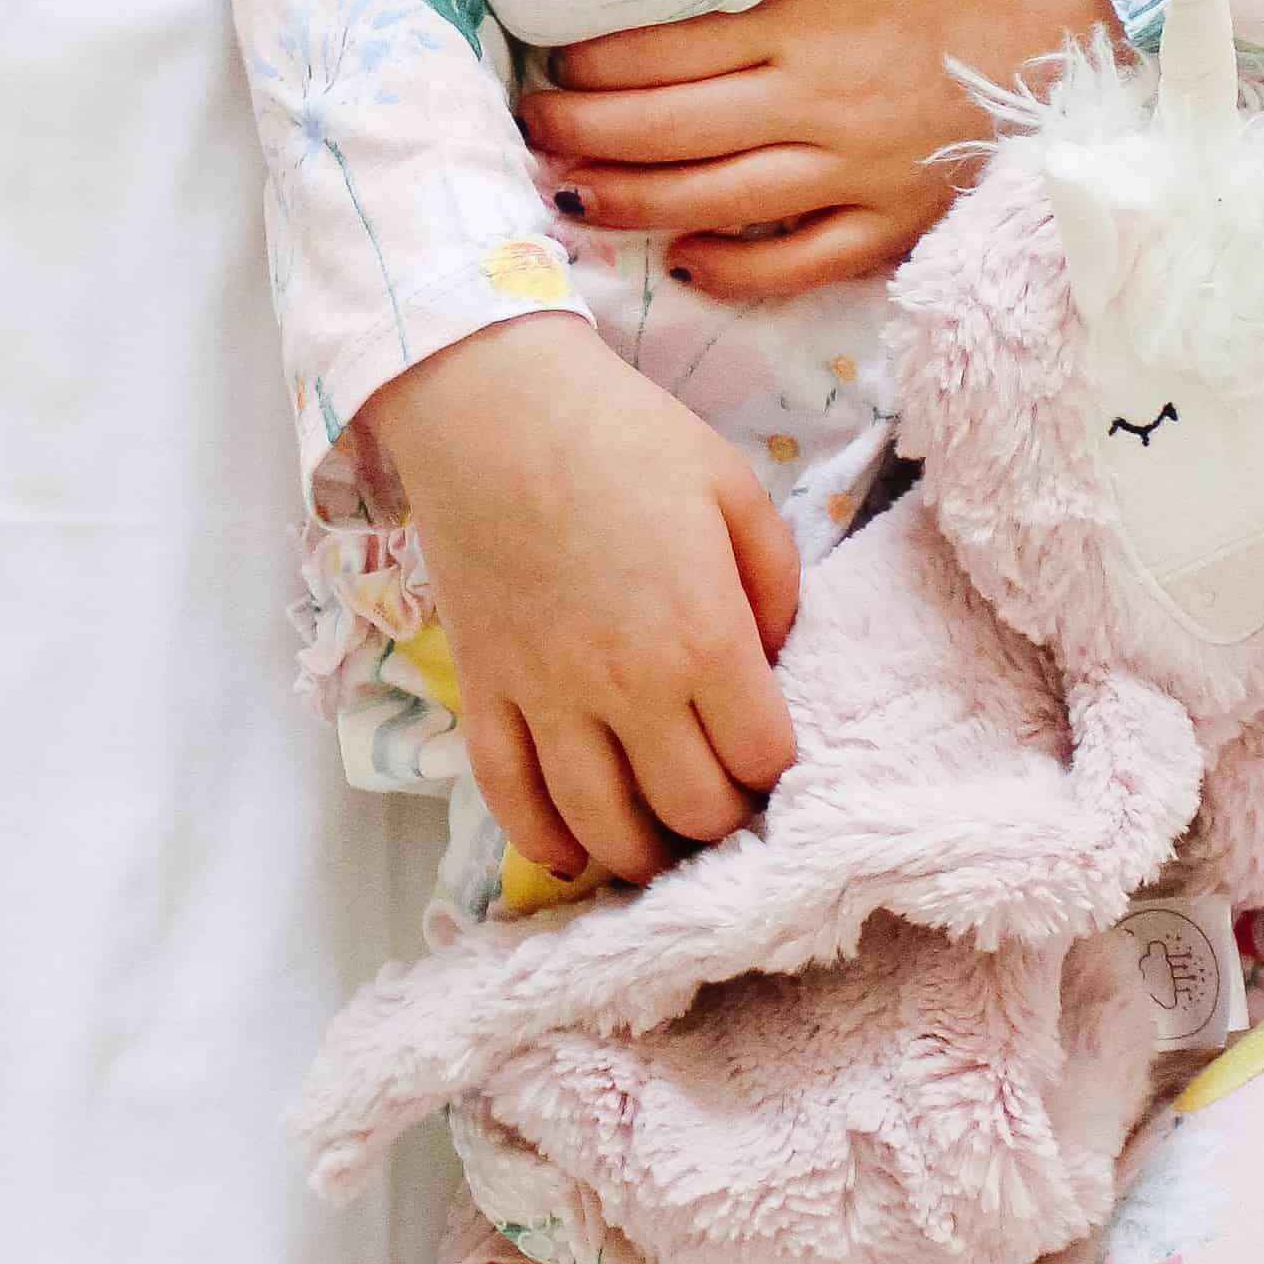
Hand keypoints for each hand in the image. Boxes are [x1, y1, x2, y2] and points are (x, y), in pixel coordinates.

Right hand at [365, 314, 800, 884]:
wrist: (495, 408)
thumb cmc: (626, 438)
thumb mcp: (733, 487)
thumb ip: (775, 579)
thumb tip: (774, 654)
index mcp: (703, 636)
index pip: (761, 758)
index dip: (778, 768)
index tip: (774, 755)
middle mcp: (628, 689)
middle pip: (690, 811)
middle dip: (722, 822)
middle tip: (727, 803)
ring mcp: (548, 701)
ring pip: (603, 829)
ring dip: (643, 856)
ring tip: (663, 844)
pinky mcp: (485, 696)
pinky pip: (511, 800)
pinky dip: (544, 842)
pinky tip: (574, 852)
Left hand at [519, 0, 1122, 299]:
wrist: (1094, 11)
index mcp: (805, 15)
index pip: (665, 48)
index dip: (592, 58)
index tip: (551, 55)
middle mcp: (815, 99)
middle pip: (664, 130)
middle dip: (580, 130)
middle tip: (528, 128)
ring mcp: (853, 169)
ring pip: (711, 198)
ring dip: (628, 199)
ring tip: (570, 192)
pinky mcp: (893, 221)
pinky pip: (795, 261)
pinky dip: (731, 266)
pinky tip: (685, 258)